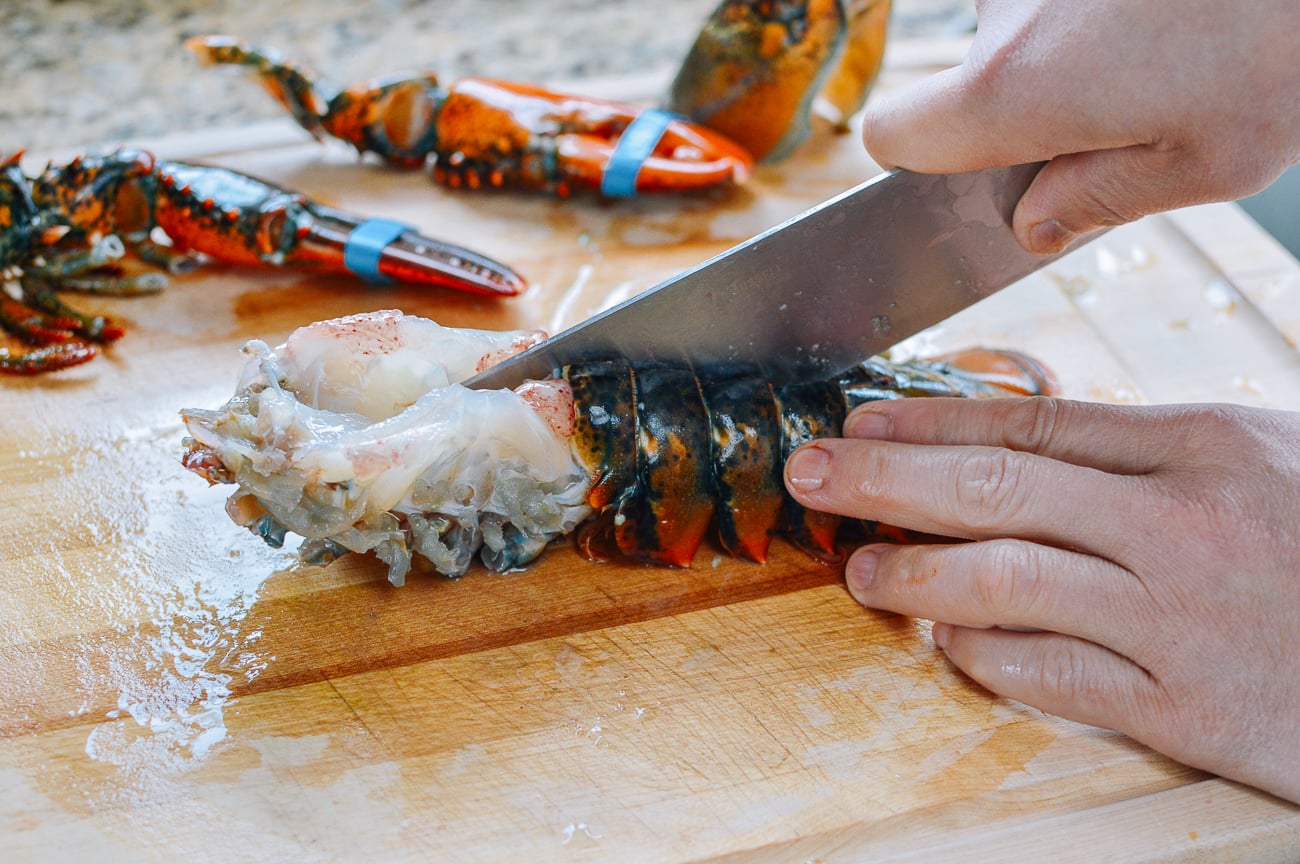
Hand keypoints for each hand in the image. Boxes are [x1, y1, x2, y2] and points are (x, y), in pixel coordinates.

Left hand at [784, 397, 1299, 802]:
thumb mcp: (1263, 462)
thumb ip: (1150, 451)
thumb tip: (1028, 442)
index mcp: (1202, 445)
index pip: (1032, 421)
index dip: (932, 420)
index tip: (864, 420)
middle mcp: (1179, 523)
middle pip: (997, 484)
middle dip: (887, 475)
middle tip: (813, 471)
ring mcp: (1176, 616)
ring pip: (1005, 578)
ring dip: (914, 573)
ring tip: (860, 569)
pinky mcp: (1184, 707)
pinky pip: (1051, 674)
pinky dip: (982, 656)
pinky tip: (946, 644)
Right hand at [861, 0, 1299, 252]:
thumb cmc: (1283, 41)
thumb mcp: (1207, 161)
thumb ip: (1099, 201)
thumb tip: (1036, 224)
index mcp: (1016, 88)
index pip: (895, 134)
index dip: (920, 161)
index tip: (963, 168)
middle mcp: (1007, 13)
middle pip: (977, 79)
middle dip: (1035, 106)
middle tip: (1132, 116)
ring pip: (1028, 27)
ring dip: (1078, 49)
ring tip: (1174, 51)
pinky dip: (1102, 11)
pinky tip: (1172, 18)